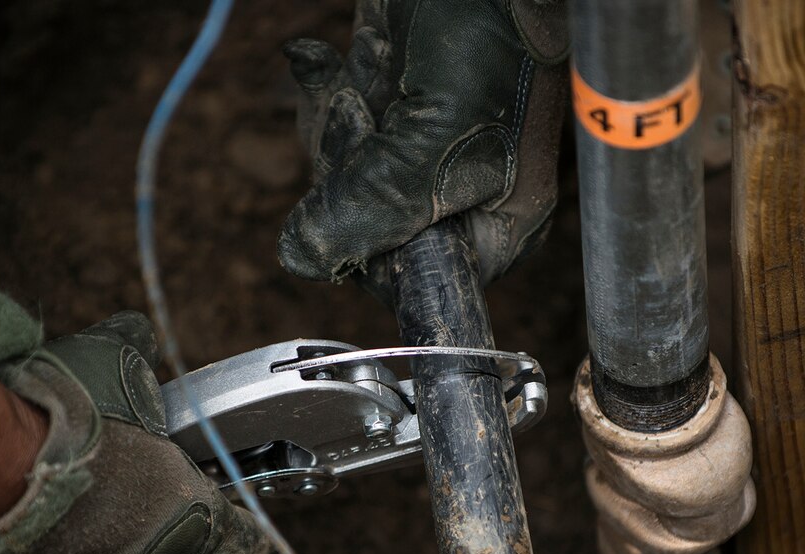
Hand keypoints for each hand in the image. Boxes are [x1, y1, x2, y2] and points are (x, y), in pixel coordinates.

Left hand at [279, 0, 568, 285]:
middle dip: (346, 167)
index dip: (373, 248)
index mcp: (499, 214)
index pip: (418, 279)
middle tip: (368, 117)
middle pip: (366, 228)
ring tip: (365, 74)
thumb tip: (305, 257)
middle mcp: (461, 190)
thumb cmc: (493, 21)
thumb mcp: (438, 125)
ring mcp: (422, 148)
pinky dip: (323, 88)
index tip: (361, 192)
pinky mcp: (389, 108)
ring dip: (333, 119)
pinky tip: (327, 60)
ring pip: (340, 178)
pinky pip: (334, 126)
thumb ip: (378, 201)